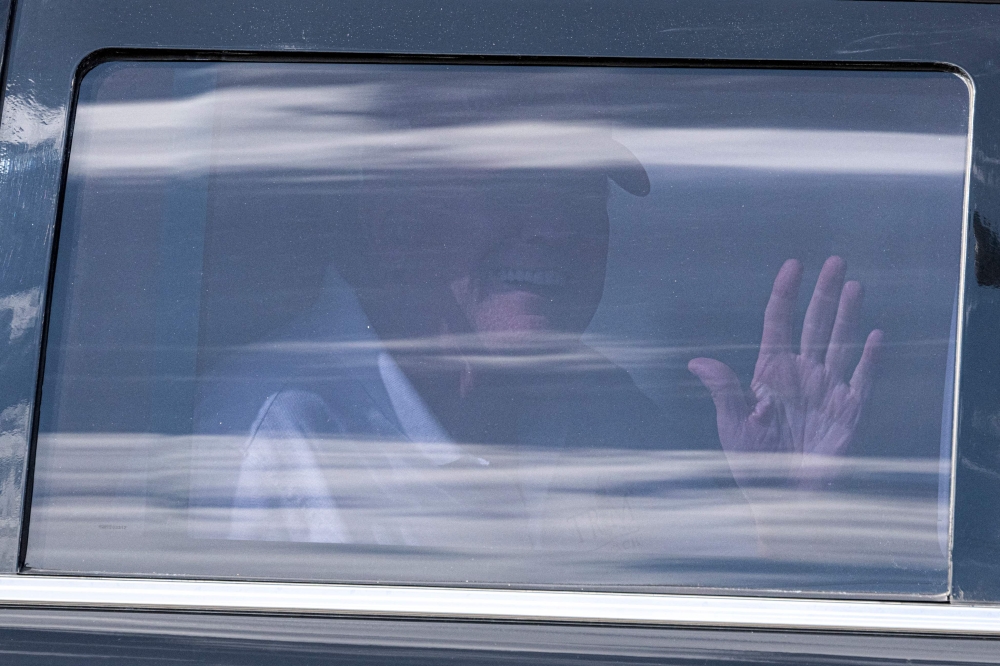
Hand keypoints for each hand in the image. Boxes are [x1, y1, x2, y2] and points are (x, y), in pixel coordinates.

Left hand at [688, 257, 881, 488]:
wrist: (782, 497)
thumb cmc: (752, 462)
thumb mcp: (732, 424)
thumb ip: (723, 390)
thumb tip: (696, 361)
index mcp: (770, 372)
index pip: (779, 322)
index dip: (786, 293)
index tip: (794, 265)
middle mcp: (801, 374)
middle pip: (815, 324)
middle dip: (825, 293)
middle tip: (837, 261)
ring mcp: (827, 390)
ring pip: (841, 343)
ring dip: (848, 315)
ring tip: (855, 285)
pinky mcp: (848, 411)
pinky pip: (862, 379)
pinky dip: (869, 358)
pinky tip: (875, 334)